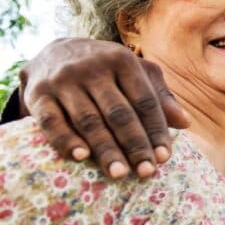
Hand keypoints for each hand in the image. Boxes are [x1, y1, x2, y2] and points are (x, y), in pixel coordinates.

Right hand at [20, 38, 188, 177]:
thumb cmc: (105, 68)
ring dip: (106, 149)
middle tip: (147, 171)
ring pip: (89, 120)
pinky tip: (81, 157)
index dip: (156, 130)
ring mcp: (64, 80)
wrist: (53, 51)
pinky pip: (52, 122)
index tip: (164, 157)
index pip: (144, 100)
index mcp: (123, 60)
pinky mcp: (38, 94)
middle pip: (119, 112)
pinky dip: (66, 140)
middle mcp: (93, 68)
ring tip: (120, 173)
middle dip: (135, 144)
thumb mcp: (134, 72)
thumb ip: (159, 96)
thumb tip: (185, 123)